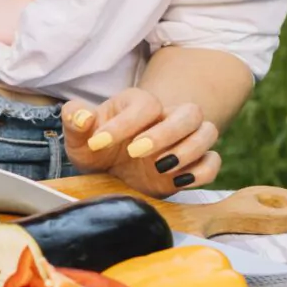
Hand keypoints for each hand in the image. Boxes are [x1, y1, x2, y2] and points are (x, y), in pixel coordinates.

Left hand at [63, 88, 220, 196]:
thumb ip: (74, 119)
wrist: (108, 171)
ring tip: (158, 167)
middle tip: (135, 152)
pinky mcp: (192, 166)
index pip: (146, 104)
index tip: (98, 143)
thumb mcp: (78, 136)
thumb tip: (83, 116)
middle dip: (165, 133)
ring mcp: (184, 141)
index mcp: (140, 105)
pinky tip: (177, 181)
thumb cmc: (96, 146)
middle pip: (190, 112)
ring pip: (208, 132)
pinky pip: (213, 163)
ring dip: (188, 150)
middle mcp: (168, 118)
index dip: (124, 124)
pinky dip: (201, 173)